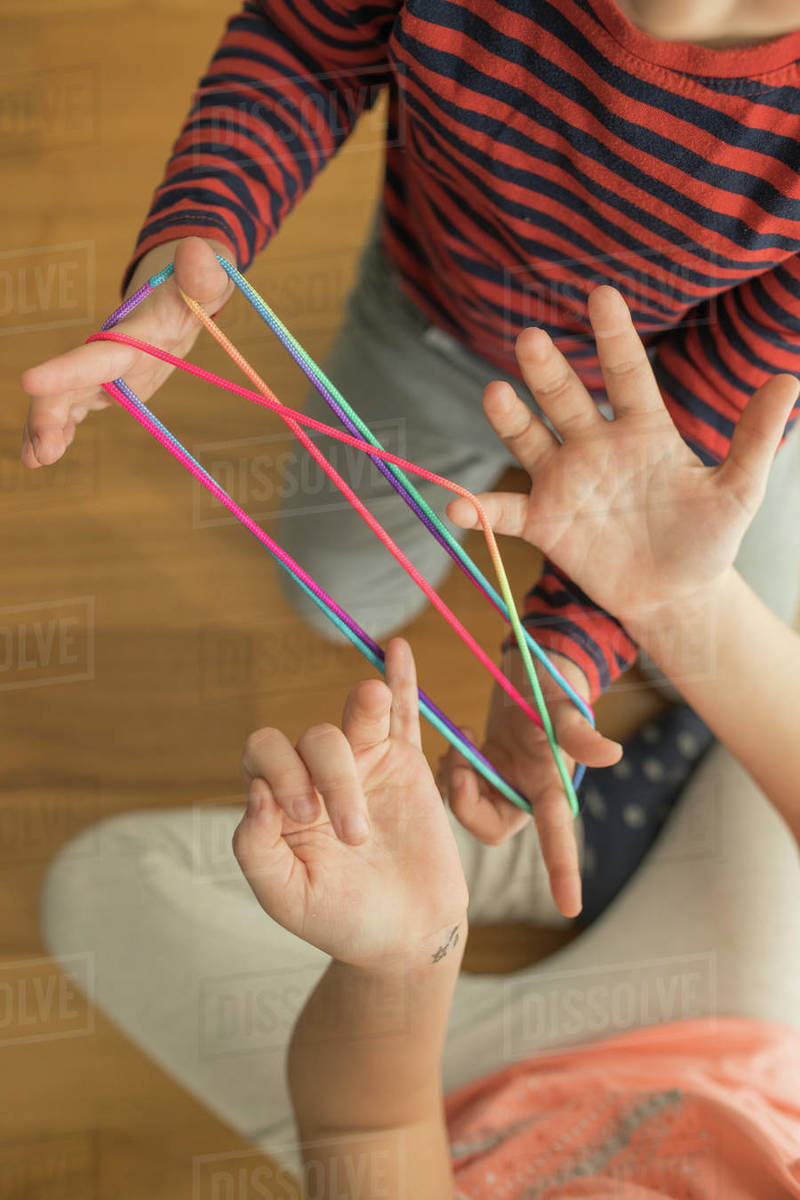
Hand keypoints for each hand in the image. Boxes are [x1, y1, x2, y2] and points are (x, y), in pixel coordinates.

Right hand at [20, 236, 233, 467]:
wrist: (182, 290)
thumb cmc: (198, 284)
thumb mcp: (210, 278)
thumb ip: (204, 272)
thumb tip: (195, 250)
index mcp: (133, 333)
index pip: (98, 354)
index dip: (65, 369)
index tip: (28, 382)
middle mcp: (111, 352)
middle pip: (73, 384)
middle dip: (49, 415)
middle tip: (40, 454)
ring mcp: (106, 371)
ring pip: (68, 401)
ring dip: (48, 429)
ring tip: (34, 460)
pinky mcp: (108, 386)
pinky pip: (78, 410)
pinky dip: (60, 432)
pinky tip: (40, 455)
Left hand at [233, 639, 468, 969]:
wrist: (406, 934)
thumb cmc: (341, 917)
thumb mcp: (285, 896)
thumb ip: (255, 848)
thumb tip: (256, 792)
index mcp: (280, 800)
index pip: (265, 752)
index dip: (279, 771)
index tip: (303, 814)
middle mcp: (316, 773)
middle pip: (316, 738)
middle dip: (334, 778)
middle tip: (354, 834)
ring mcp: (364, 764)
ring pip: (357, 718)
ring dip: (363, 705)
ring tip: (370, 698)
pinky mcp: (405, 765)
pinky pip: (404, 714)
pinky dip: (402, 680)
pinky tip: (397, 650)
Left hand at [438, 649, 620, 917]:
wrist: (533, 668)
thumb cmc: (554, 685)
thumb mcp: (563, 705)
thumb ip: (581, 733)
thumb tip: (614, 755)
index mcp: (550, 786)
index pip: (557, 836)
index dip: (564, 872)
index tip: (571, 909)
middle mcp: (526, 794)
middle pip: (489, 826)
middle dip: (466, 801)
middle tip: (459, 762)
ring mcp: (502, 784)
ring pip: (467, 806)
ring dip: (454, 780)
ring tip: (460, 741)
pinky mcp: (483, 771)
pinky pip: (455, 787)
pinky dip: (447, 769)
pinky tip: (454, 743)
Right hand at [447, 286, 799, 629]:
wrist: (676, 594)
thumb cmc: (708, 538)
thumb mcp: (739, 491)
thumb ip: (754, 439)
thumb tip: (788, 379)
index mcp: (644, 429)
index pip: (626, 372)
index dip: (613, 336)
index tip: (601, 294)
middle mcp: (596, 445)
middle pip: (566, 398)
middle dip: (548, 369)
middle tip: (532, 338)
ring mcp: (565, 481)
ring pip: (530, 440)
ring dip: (511, 419)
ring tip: (494, 393)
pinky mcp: (545, 522)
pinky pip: (506, 512)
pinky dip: (480, 510)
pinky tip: (458, 507)